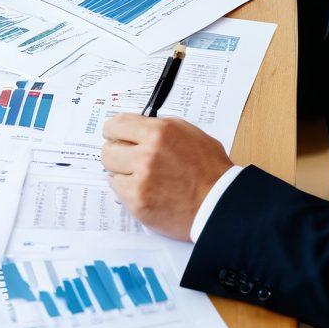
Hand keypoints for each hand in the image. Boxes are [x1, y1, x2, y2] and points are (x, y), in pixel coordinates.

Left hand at [101, 114, 233, 240]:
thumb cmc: (209, 170)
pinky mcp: (138, 202)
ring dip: (122, 172)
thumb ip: (159, 127)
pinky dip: (127, 189)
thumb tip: (136, 126)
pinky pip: (118, 190)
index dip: (114, 130)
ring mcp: (141, 180)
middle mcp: (147, 154)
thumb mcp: (189, 133)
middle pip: (108, 149)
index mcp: (159, 132)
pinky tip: (144, 189)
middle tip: (127, 158)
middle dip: (116, 152)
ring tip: (141, 176)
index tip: (114, 134)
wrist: (220, 203)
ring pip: (110, 170)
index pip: (116, 124)